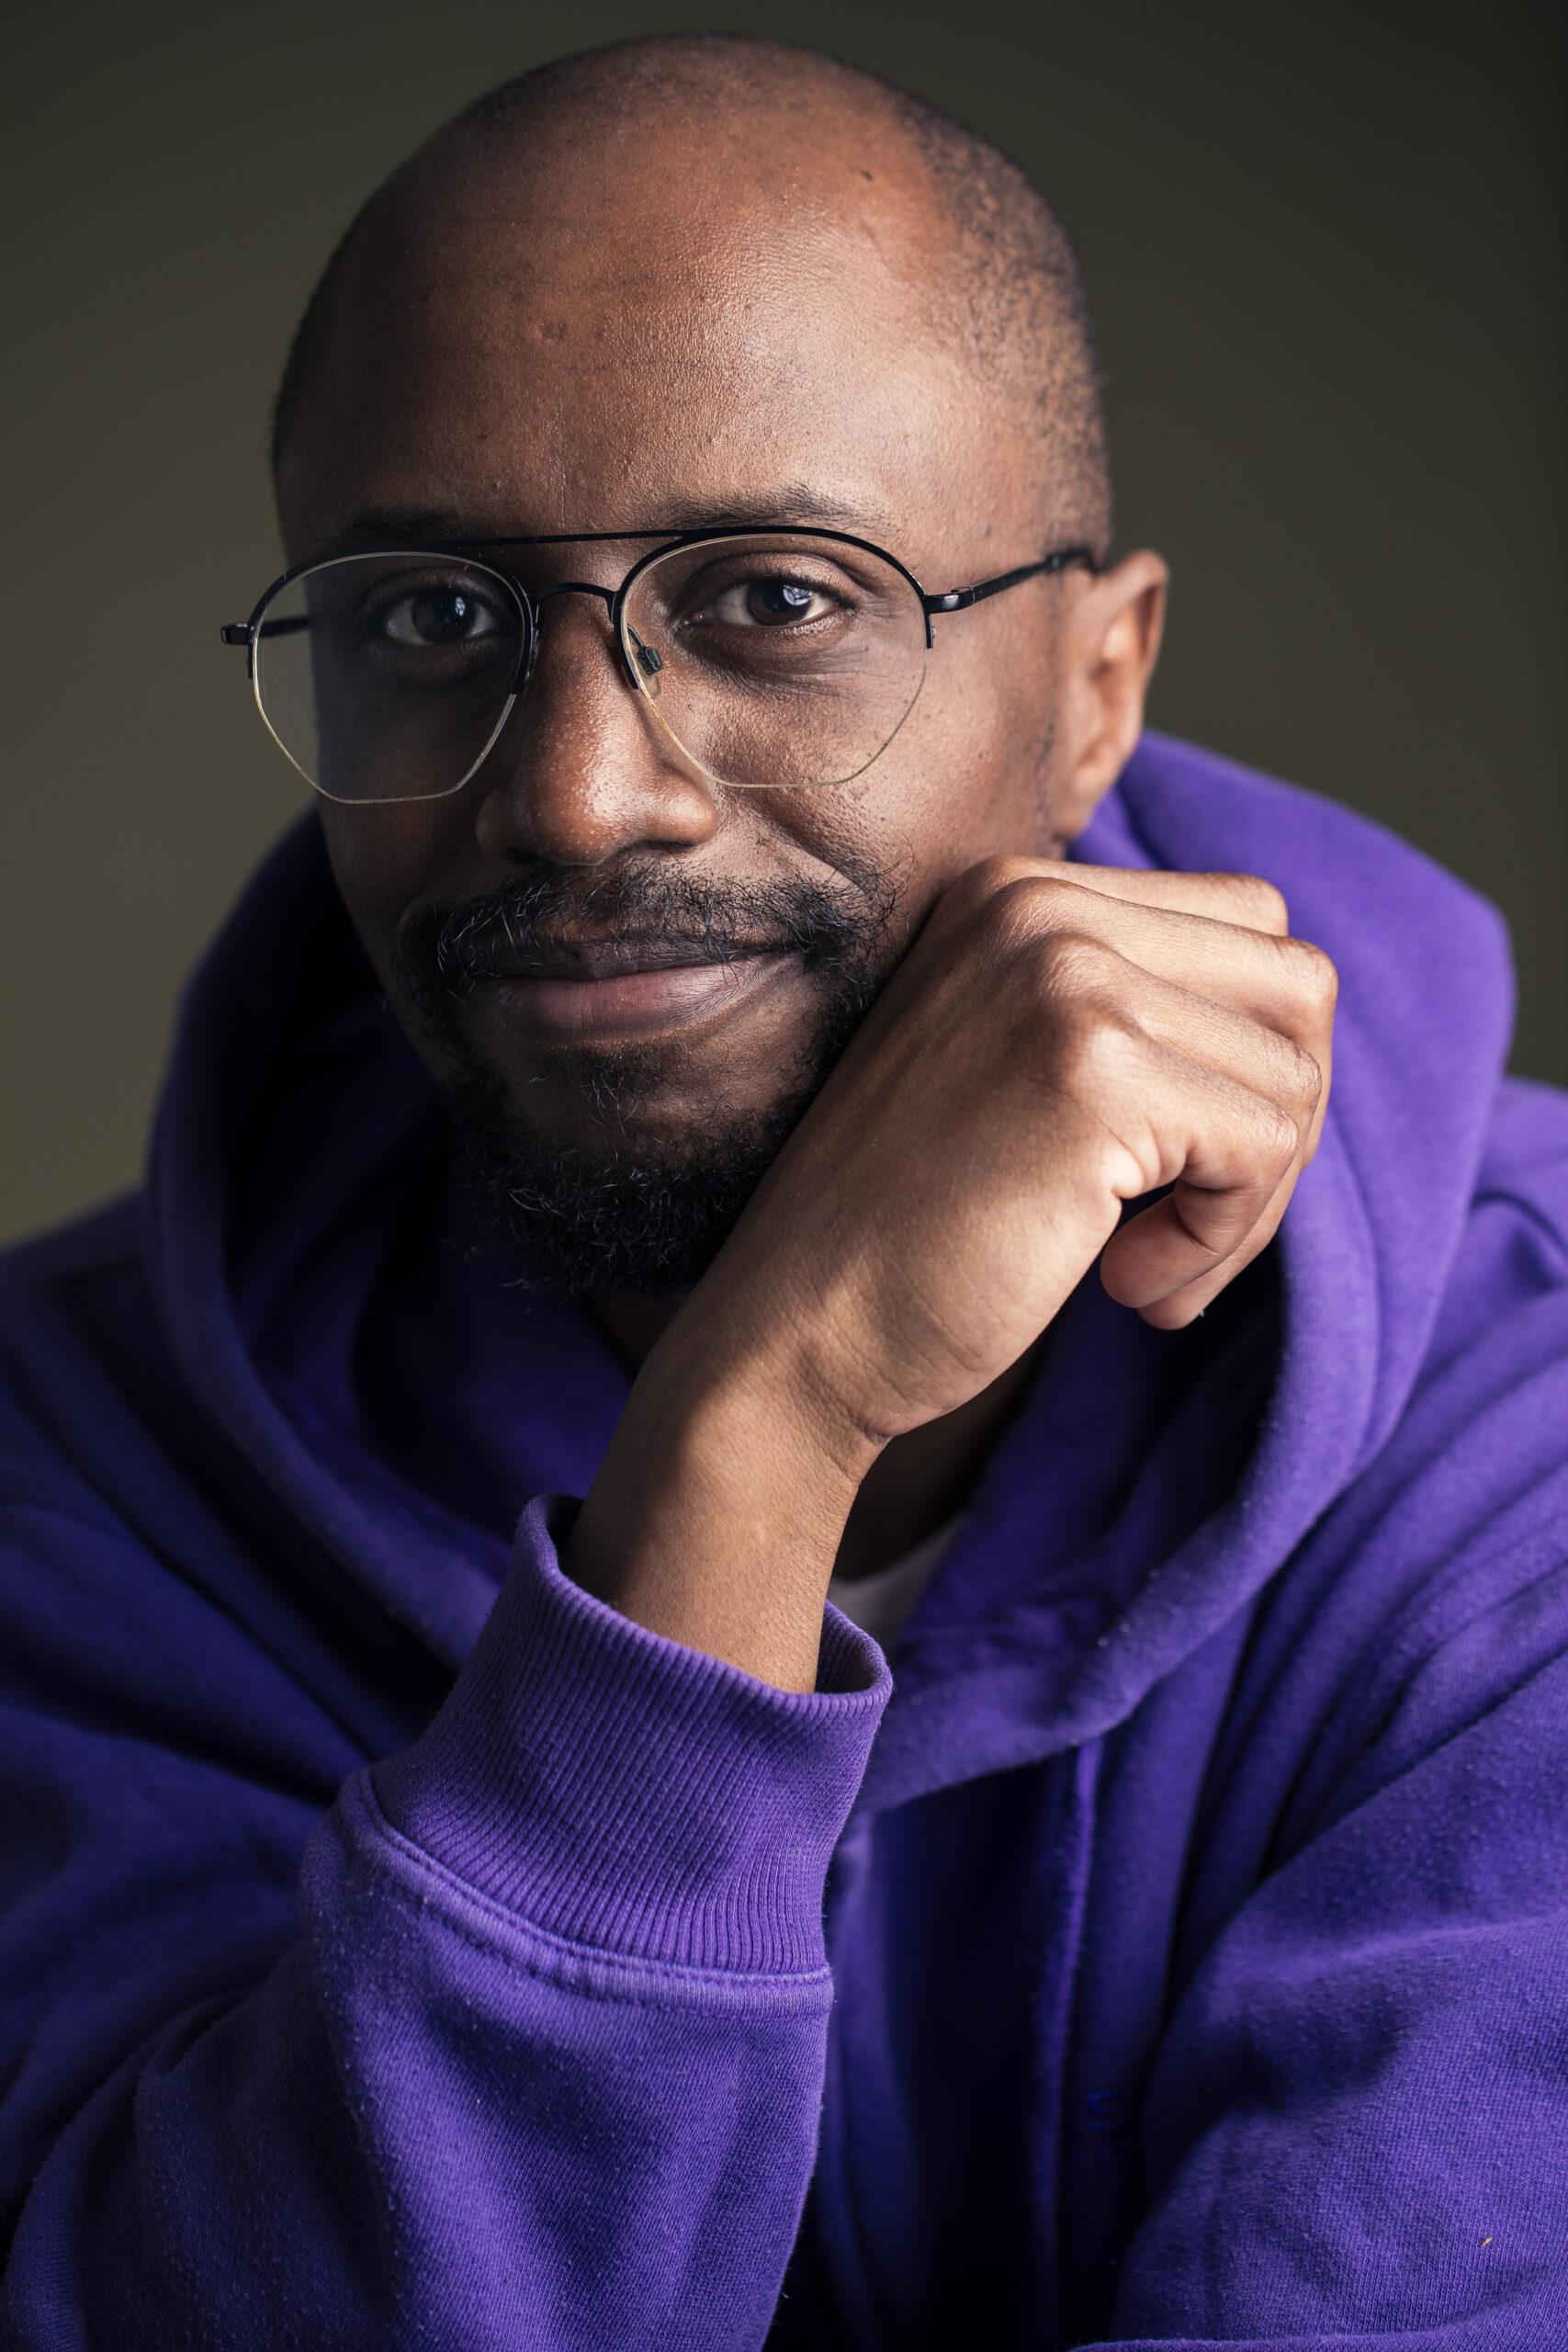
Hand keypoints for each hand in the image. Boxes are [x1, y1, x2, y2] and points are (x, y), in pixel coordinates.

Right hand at [568, 860, 1335, 1687]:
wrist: (791, 1334)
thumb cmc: (905, 1232)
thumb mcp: (1008, 1069)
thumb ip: (1122, 1012)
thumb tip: (1306, 1033)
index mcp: (1017, 891)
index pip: (1246, 930)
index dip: (1243, 1066)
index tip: (1168, 1172)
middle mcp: (1041, 905)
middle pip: (1294, 987)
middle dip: (1273, 1126)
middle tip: (1185, 1228)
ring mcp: (1066, 979)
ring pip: (1294, 1073)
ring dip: (1249, 1203)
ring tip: (1147, 1272)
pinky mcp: (1095, 1074)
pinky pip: (1266, 1147)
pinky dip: (1222, 1242)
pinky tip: (1126, 1288)